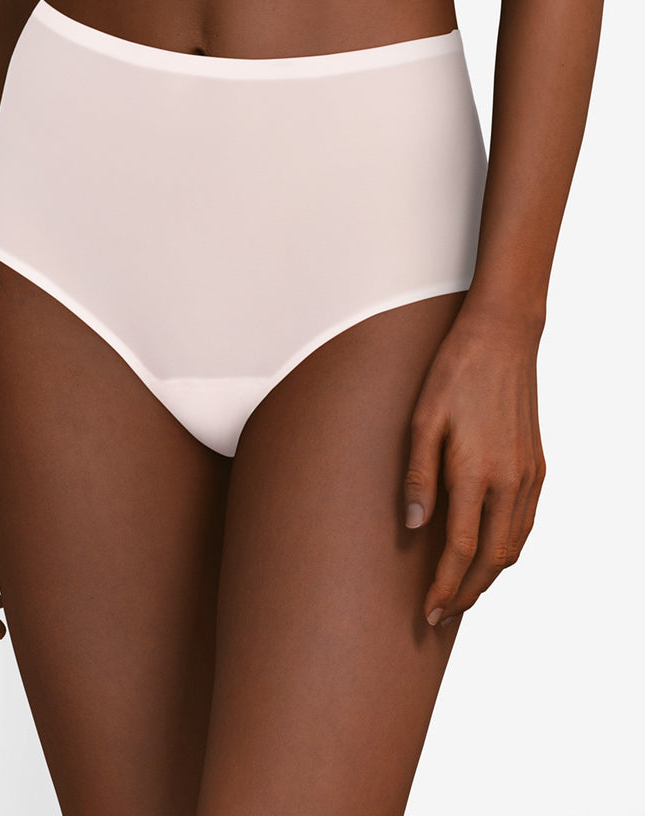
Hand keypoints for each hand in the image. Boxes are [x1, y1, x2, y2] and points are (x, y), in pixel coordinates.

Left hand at [404, 310, 545, 627]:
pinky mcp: (538, 465)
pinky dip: (508, 547)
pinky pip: (527, 522)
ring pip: (515, 545)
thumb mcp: (423, 420)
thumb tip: (412, 526)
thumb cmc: (454, 373)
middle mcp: (510, 482)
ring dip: (489, 574)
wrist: (502, 337)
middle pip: (492, 559)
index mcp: (476, 473)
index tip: (428, 612)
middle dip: (468, 592)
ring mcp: (529, 474)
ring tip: (463, 590)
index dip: (444, 587)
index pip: (460, 550)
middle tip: (442, 613)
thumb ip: (418, 476)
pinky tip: (490, 549)